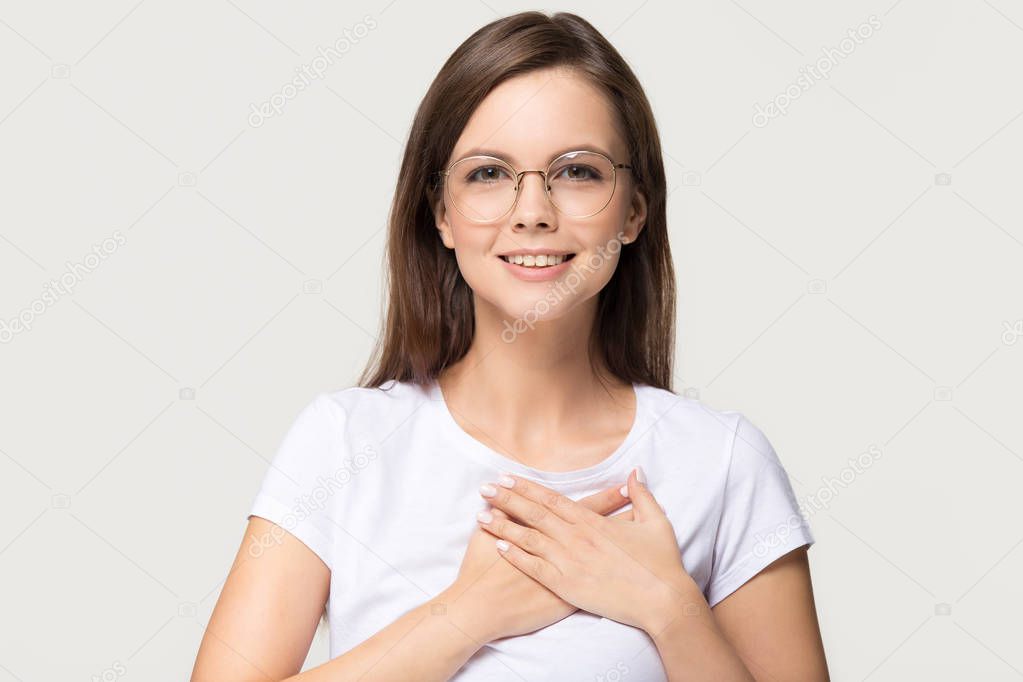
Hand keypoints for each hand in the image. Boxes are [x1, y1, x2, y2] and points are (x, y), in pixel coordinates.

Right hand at [443, 483, 631, 642]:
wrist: (482, 607)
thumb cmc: (480, 571)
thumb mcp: (485, 533)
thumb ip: (499, 513)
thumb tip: (502, 497)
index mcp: (544, 531)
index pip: (581, 508)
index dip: (605, 498)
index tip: (624, 486)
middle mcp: (561, 549)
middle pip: (597, 525)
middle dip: (617, 511)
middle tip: (637, 495)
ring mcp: (566, 572)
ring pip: (601, 554)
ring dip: (621, 539)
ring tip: (641, 526)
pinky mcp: (566, 595)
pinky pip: (596, 581)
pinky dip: (612, 572)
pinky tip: (626, 567)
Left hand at [476, 468, 697, 633]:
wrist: (662, 600)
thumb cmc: (660, 563)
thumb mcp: (655, 522)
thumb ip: (641, 495)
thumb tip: (634, 473)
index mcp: (593, 522)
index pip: (552, 499)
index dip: (527, 487)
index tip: (507, 478)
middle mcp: (576, 538)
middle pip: (534, 514)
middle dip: (506, 499)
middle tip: (485, 489)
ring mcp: (570, 562)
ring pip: (528, 538)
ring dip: (503, 525)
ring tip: (480, 515)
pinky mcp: (567, 585)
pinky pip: (535, 568)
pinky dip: (516, 556)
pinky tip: (499, 547)